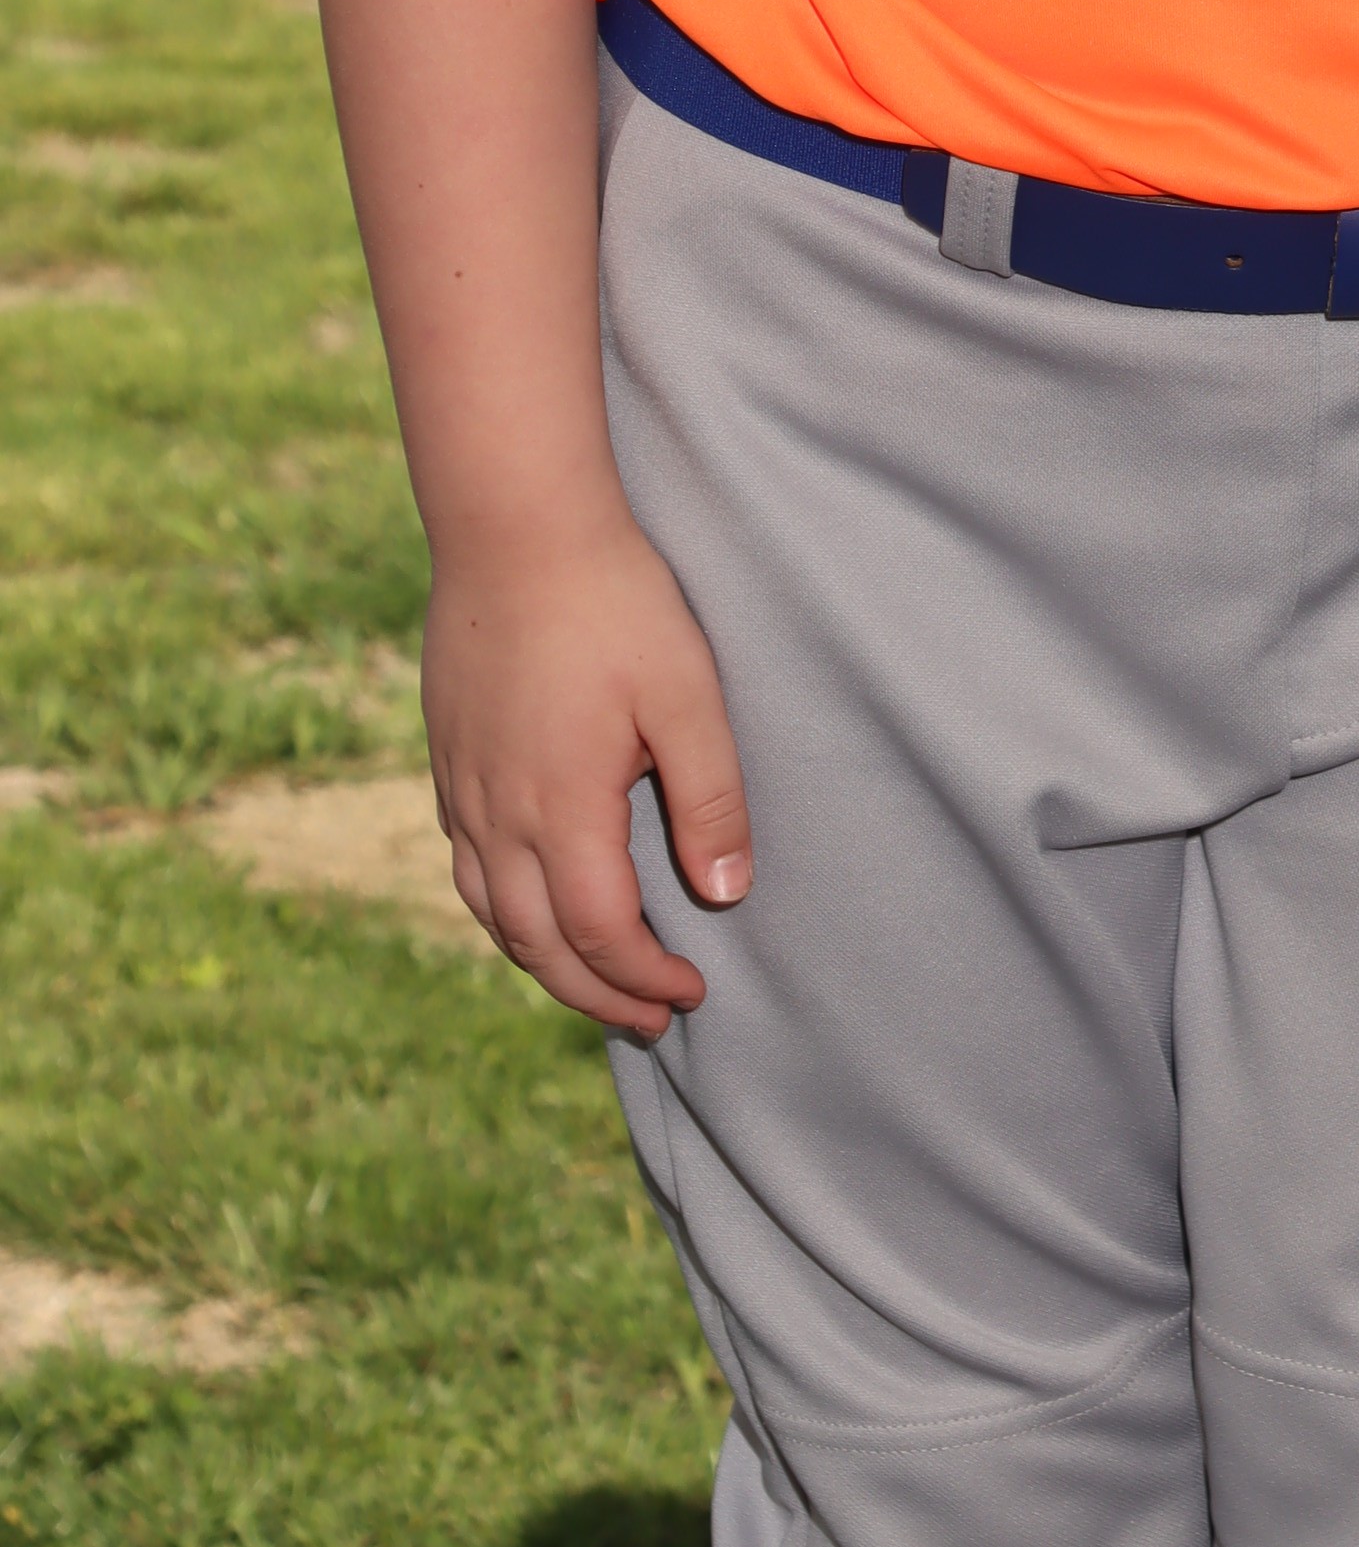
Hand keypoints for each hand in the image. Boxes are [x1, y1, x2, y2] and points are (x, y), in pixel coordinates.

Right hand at [422, 510, 753, 1038]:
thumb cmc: (612, 602)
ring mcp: (460, 788)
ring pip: (492, 914)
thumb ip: (709, 798)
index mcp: (559, 809)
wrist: (513, 527)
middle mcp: (496, 814)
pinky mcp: (447, 759)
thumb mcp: (686, 694)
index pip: (598, 934)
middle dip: (596, 994)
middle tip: (653, 1020)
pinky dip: (504, 912)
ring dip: (544, 963)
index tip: (692, 992)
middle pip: (536, 946)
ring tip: (597, 982)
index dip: (644, 978)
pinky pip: (467, 867)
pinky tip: (534, 904)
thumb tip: (724, 895)